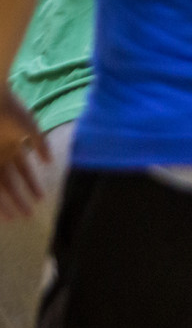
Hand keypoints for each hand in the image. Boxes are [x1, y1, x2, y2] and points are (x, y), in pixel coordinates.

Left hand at [0, 88, 49, 219]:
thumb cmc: (11, 110)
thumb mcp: (31, 127)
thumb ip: (41, 144)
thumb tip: (50, 162)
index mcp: (11, 147)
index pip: (23, 171)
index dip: (32, 184)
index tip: (41, 198)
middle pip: (9, 182)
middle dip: (19, 198)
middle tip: (27, 215)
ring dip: (6, 202)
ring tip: (14, 217)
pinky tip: (2, 208)